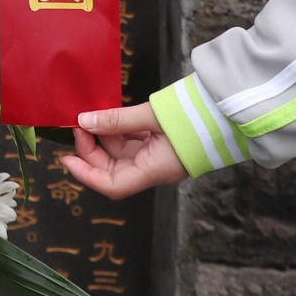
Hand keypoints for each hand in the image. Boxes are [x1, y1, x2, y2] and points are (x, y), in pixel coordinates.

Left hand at [59, 102, 189, 199]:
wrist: (230, 109)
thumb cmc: (197, 116)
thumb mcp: (152, 116)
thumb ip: (117, 120)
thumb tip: (84, 121)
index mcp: (155, 170)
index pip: (112, 186)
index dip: (86, 175)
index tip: (66, 160)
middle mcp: (155, 168)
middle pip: (113, 168)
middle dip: (92, 149)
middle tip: (78, 124)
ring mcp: (159, 156)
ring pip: (122, 152)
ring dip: (104, 136)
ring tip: (92, 114)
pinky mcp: (163, 143)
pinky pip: (133, 141)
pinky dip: (119, 130)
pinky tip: (110, 115)